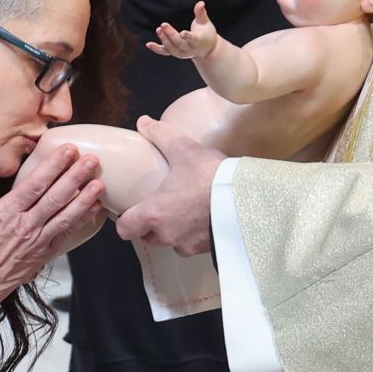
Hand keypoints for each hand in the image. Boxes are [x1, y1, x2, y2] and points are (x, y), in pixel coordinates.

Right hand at [0, 145, 104, 321]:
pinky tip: (94, 208)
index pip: (35, 185)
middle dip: (75, 177)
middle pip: (55, 198)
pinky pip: (67, 234)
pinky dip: (82, 220)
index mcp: (7, 213)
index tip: (68, 151)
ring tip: (100, 183)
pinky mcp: (46, 252)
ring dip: (84, 200)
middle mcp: (26, 225)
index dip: (53, 166)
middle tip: (92, 161)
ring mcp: (38, 240)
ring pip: (66, 217)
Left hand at [113, 116, 222, 256]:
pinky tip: (205, 218)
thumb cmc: (209, 176)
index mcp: (154, 213)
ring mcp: (188, 245)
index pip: (125, 229)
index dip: (125, 220)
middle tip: (160, 206)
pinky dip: (195, 235)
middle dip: (151, 225)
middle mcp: (167, 234)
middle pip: (148, 237)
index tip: (132, 209)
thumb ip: (161, 135)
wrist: (247, 199)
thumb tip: (143, 122)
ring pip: (172, 243)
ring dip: (174, 231)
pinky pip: (194, 245)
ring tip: (185, 212)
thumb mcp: (184, 149)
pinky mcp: (207, 250)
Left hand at [147, 2, 218, 60]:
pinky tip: (148, 44)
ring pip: (171, 49)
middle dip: (171, 35)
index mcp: (198, 41)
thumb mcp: (205, 22)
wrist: (206, 49)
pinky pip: (165, 52)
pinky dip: (156, 49)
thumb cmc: (206, 33)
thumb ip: (201, 13)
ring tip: (159, 29)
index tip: (182, 33)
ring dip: (164, 40)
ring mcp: (182, 53)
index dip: (188, 37)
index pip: (193, 39)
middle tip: (163, 25)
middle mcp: (190, 49)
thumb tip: (201, 3)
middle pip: (179, 43)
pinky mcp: (175, 53)